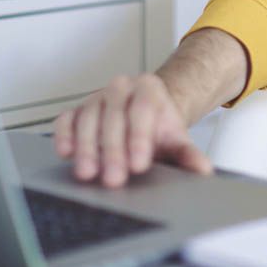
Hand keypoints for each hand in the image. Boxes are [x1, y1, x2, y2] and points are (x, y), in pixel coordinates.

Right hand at [53, 72, 212, 187]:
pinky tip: (66, 153)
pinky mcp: (76, 111)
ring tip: (89, 173)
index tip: (139, 164)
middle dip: (113, 151)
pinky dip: (64, 136)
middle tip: (114, 178)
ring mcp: (96, 98)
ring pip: (88, 118)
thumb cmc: (157, 130)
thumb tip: (203, 170)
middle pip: (114, 117)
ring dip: (87, 148)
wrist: (143, 119)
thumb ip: (188, 154)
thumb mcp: (175, 140)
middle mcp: (121, 88)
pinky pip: (66, 120)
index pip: (143, 110)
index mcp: (149, 88)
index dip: (139, 138)